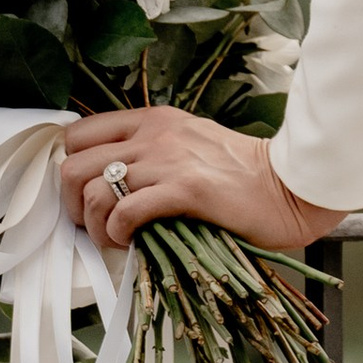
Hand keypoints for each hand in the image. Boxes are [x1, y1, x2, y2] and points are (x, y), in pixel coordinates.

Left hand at [59, 108, 328, 256]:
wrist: (291, 186)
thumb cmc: (245, 175)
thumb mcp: (190, 146)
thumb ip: (152, 153)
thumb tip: (111, 185)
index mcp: (154, 120)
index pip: (78, 134)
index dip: (72, 170)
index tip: (86, 196)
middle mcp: (154, 134)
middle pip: (73, 166)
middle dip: (72, 205)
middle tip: (96, 225)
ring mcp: (168, 160)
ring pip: (92, 192)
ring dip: (96, 227)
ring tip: (118, 239)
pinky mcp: (185, 190)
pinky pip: (124, 213)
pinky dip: (119, 235)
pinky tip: (136, 242)